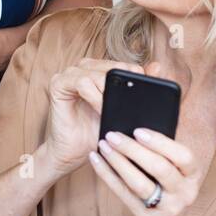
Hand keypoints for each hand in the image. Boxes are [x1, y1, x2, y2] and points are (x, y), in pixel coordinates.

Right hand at [41, 58, 146, 176]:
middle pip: (112, 65)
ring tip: (113, 110)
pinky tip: (100, 110)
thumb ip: (140, 89)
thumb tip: (157, 66)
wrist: (74, 151)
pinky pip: (83, 82)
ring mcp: (70, 74)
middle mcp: (84, 68)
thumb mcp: (125, 111)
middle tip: (130, 104)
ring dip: (109, 92)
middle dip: (124, 84)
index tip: (144, 95)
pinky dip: (95, 96)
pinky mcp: (58, 83)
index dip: (136, 77)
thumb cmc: (98, 132)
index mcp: (99, 70)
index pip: (124, 64)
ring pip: (98, 72)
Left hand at [91, 127, 204, 215]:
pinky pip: (122, 192)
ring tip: (103, 145)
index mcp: (192, 177)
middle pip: (159, 168)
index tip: (138, 130)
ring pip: (139, 182)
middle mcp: (183, 193)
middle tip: (113, 135)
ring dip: (118, 161)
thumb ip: (163, 157)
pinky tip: (95, 159)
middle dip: (133, 149)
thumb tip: (134, 129)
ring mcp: (165, 207)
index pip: (184, 157)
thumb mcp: (176, 177)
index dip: (161, 143)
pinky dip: (106, 174)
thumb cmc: (167, 192)